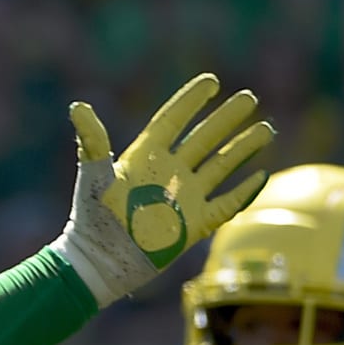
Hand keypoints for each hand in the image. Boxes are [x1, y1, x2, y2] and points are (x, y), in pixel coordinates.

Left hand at [53, 73, 273, 306]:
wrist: (99, 262)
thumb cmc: (91, 219)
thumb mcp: (93, 177)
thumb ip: (93, 142)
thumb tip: (77, 107)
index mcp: (145, 158)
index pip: (172, 121)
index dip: (190, 101)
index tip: (211, 81)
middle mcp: (168, 173)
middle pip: (203, 139)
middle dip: (226, 119)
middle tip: (249, 98)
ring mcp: (183, 198)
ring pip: (220, 166)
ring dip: (242, 148)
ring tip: (266, 129)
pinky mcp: (193, 225)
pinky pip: (225, 205)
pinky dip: (244, 192)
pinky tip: (260, 176)